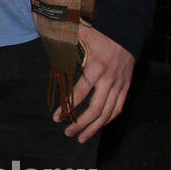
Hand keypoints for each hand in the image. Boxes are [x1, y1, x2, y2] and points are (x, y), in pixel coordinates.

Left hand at [53, 24, 134, 142]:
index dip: (67, 107)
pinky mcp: (126, 87)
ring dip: (94, 127)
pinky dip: (108, 120)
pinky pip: (118, 108)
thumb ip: (62, 40)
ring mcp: (120, 84)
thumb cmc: (98, 33)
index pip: (79, 93)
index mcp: (96, 67)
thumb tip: (44, 40)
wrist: (126, 31)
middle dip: (81, 124)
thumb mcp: (79, 34)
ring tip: (81, 138)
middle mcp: (109, 78)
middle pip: (96, 109)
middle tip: (67, 132)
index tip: (56, 117)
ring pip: (108, 113)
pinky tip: (97, 127)